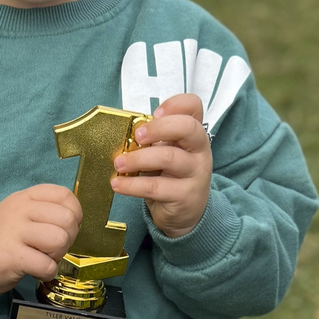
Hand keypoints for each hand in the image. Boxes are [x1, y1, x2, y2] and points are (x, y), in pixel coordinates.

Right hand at [0, 184, 82, 301]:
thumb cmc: (0, 239)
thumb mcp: (19, 214)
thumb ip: (44, 210)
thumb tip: (75, 219)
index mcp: (25, 197)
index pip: (64, 195)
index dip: (75, 214)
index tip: (64, 228)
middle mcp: (20, 210)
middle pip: (67, 219)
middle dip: (69, 238)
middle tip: (53, 248)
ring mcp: (14, 232)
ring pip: (59, 240)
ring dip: (58, 255)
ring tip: (44, 258)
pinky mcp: (11, 256)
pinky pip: (46, 265)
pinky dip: (47, 272)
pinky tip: (37, 271)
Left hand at [111, 92, 211, 237]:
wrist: (187, 214)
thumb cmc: (172, 177)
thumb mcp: (169, 152)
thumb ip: (156, 138)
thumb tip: (130, 130)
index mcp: (194, 134)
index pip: (194, 106)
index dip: (175, 104)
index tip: (154, 112)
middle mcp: (199, 150)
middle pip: (188, 127)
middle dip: (158, 127)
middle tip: (137, 135)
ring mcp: (195, 173)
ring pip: (168, 157)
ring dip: (138, 158)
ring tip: (119, 163)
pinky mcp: (184, 196)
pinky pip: (154, 187)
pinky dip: (132, 185)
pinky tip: (118, 183)